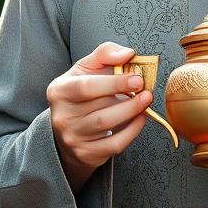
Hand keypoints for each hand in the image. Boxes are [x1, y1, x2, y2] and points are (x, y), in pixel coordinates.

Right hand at [47, 42, 152, 188]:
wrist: (69, 127)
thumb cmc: (82, 91)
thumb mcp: (87, 68)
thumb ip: (105, 54)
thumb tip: (127, 53)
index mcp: (59, 91)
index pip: (86, 87)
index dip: (114, 83)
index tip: (138, 79)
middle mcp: (62, 116)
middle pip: (99, 109)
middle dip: (129, 101)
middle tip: (148, 93)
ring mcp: (72, 137)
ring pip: (107, 126)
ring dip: (132, 113)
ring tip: (146, 102)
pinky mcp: (85, 153)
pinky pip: (114, 145)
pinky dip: (132, 132)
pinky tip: (140, 119)